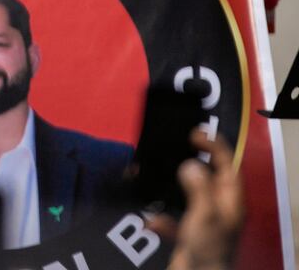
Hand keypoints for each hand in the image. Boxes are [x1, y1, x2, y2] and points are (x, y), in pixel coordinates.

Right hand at [150, 131, 243, 269]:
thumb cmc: (208, 250)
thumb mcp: (204, 213)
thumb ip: (197, 187)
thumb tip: (190, 164)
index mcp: (230, 201)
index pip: (228, 165)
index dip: (214, 146)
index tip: (195, 134)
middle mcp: (220, 209)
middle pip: (209, 178)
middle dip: (193, 163)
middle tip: (177, 147)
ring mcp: (205, 222)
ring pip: (189, 197)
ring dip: (173, 189)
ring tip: (158, 178)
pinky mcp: (190, 236)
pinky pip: (174, 219)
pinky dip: (162, 217)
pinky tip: (152, 220)